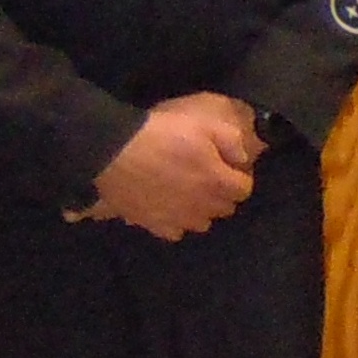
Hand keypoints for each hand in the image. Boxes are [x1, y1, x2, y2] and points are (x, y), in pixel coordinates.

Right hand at [91, 95, 263, 239]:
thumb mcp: (205, 125)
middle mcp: (201, 207)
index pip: (243, 190)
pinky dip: (175, 222)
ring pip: (201, 223)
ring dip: (200, 210)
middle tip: (209, 178)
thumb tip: (242, 159)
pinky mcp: (151, 224)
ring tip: (189, 193)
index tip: (228, 168)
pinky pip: (173, 231)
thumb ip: (232, 142)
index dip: (238, 178)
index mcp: (217, 183)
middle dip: (222, 195)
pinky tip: (167, 206)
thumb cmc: (162, 135)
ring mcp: (176, 219)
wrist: (114, 152)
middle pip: (224, 208)